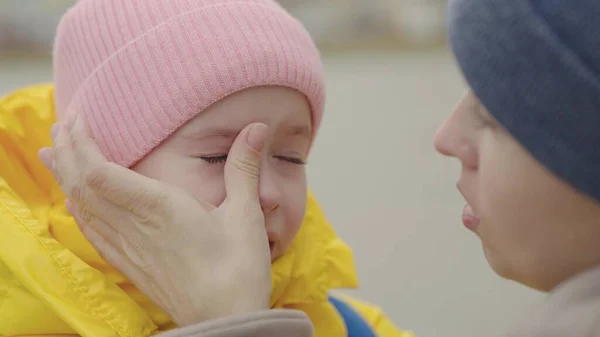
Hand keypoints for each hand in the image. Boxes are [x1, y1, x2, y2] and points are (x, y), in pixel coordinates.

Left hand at [39, 116, 271, 325]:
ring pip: (83, 209)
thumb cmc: (238, 269)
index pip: (100, 172)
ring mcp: (129, 249)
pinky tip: (74, 204)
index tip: (78, 119)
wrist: (226, 321)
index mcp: (159, 209)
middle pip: (82, 186)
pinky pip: (93, 234)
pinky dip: (78, 212)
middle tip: (60, 126)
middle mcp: (135, 227)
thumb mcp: (246, 214)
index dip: (81, 144)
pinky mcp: (131, 266)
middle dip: (67, 153)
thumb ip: (244, 167)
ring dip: (64, 178)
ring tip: (52, 154)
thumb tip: (258, 127)